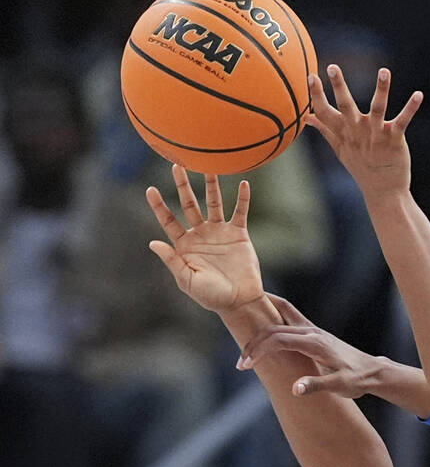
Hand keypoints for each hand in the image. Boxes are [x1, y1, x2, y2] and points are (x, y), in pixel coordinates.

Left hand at [145, 166, 263, 312]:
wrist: (239, 301)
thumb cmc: (211, 296)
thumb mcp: (187, 280)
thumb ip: (172, 261)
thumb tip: (153, 242)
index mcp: (184, 245)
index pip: (168, 220)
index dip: (159, 205)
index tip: (150, 189)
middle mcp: (200, 234)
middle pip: (189, 204)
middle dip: (182, 185)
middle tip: (177, 165)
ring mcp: (220, 232)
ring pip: (214, 202)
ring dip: (211, 185)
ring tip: (208, 166)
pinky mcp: (239, 234)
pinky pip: (240, 212)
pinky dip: (242, 198)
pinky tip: (243, 183)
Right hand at [237, 294, 384, 396]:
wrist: (373, 372)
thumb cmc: (357, 379)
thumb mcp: (339, 386)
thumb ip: (317, 386)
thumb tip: (295, 389)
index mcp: (315, 342)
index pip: (278, 339)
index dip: (259, 350)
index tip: (245, 366)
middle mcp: (312, 331)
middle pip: (274, 327)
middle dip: (254, 342)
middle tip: (240, 363)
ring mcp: (313, 330)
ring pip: (281, 315)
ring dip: (261, 325)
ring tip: (243, 333)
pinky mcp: (314, 333)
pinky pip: (288, 319)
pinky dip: (272, 321)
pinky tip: (263, 329)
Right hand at [306, 65, 422, 198]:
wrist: (383, 191)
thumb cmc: (361, 168)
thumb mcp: (340, 149)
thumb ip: (325, 130)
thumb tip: (306, 117)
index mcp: (344, 133)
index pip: (324, 112)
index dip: (316, 95)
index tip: (310, 75)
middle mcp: (358, 131)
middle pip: (346, 106)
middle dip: (339, 87)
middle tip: (332, 67)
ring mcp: (376, 135)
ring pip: (378, 108)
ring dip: (382, 89)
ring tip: (384, 71)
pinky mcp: (394, 139)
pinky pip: (403, 120)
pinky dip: (411, 108)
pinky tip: (418, 94)